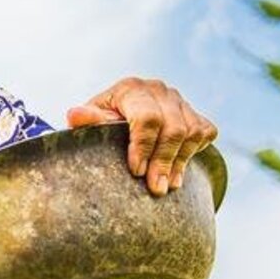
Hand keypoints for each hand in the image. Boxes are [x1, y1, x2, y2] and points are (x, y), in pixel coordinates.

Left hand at [66, 77, 217, 196]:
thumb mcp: (91, 126)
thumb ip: (88, 122)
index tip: (136, 171)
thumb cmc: (102, 127)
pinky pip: (205, 132)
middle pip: (172, 127)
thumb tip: (74, 115)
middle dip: (164, 161)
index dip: (143, 146)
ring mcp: (179, 100)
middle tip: (156, 189)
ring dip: (180, 162)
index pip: (146, 117)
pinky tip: (179, 169)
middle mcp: (158, 90)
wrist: (121, 121)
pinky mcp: (194, 112)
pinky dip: (195, 152)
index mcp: (130, 89)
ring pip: (191, 132)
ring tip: (168, 186)